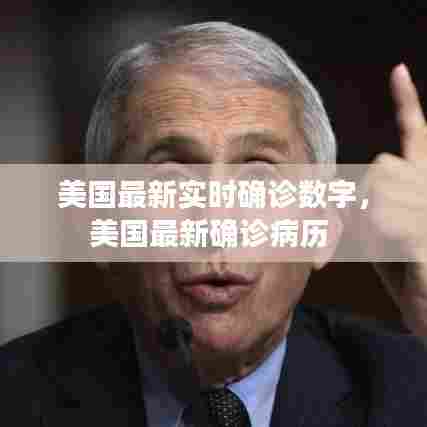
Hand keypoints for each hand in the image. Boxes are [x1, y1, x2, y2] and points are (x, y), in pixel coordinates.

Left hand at [365, 64, 426, 335]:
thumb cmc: (403, 270)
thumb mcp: (371, 233)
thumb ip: (354, 207)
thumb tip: (333, 190)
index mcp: (421, 183)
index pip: (414, 133)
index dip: (405, 103)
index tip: (397, 70)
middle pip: (377, 165)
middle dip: (363, 199)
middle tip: (377, 234)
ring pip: (376, 187)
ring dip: (367, 222)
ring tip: (391, 247)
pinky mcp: (426, 232)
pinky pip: (381, 217)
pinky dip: (375, 239)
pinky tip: (401, 254)